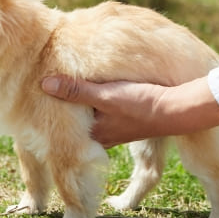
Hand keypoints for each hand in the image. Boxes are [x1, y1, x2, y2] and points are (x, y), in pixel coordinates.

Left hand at [41, 76, 166, 147]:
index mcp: (94, 134)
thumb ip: (76, 90)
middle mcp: (103, 136)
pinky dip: (98, 99)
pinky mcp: (128, 119)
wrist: (177, 109)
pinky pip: (105, 111)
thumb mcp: (105, 95)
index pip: (64, 123)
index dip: (53, 107)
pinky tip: (98, 86)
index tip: (40, 89)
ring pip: (92, 115)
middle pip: (77, 120)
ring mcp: (117, 129)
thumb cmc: (140, 104)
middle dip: (66, 105)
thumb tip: (44, 84)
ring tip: (71, 81)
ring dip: (84, 101)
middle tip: (50, 83)